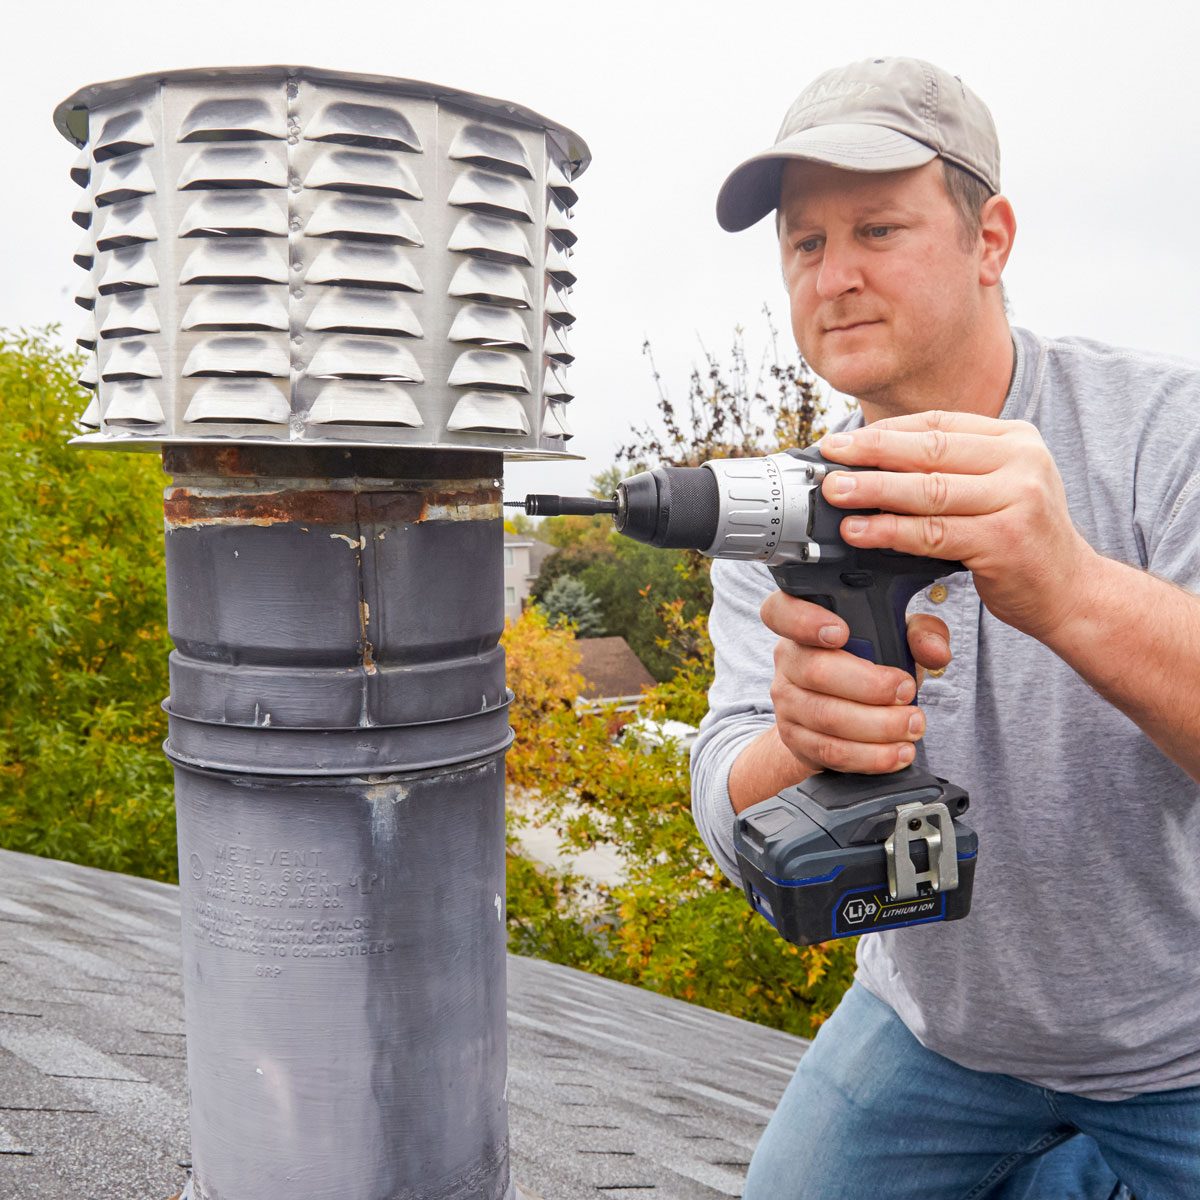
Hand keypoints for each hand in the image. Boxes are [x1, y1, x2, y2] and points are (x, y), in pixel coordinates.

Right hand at [761, 591, 951, 774]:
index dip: (804, 621)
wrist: (844, 713)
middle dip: (871, 686)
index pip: (780, 612)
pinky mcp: (797, 739)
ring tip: (913, 725)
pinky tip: (897, 752)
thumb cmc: (868, 665)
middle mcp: (788, 661)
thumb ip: (922, 633)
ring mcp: (787, 703)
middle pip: (816, 672)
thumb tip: (935, 651)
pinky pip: (831, 751)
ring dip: (878, 727)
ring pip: (827, 718)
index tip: (840, 633)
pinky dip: (870, 756)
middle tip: (907, 693)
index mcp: (802, 626)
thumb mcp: (897, 638)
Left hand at [818, 411, 1096, 641]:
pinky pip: (934, 534)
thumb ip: (948, 471)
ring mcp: (1018, 499)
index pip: (937, 425)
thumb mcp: (993, 490)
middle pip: (929, 451)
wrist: (1071, 592)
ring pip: (929, 491)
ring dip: (873, 490)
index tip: (841, 440)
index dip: (884, 432)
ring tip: (834, 493)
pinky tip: (860, 531)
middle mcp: (1021, 461)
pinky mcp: (1005, 541)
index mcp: (1015, 439)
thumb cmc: (1019, 540)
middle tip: (828, 458)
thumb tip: (870, 463)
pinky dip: (891, 532)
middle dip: (870, 453)